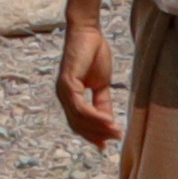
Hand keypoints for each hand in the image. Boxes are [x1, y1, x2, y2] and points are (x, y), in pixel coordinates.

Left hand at [56, 15, 122, 152]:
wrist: (88, 32)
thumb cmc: (93, 53)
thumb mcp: (102, 84)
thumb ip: (103, 103)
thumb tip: (109, 122)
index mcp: (70, 97)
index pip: (78, 123)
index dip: (91, 135)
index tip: (105, 146)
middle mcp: (63, 96)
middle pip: (77, 125)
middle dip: (96, 134)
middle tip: (115, 139)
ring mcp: (63, 90)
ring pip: (78, 118)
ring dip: (98, 127)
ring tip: (115, 131)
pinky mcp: (67, 82)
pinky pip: (79, 106)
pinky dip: (93, 116)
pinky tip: (107, 120)